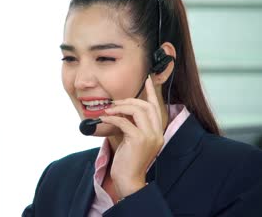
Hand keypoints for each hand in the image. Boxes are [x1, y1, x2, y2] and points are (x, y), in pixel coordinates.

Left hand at [97, 75, 164, 197]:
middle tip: (115, 102)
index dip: (151, 92)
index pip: (156, 107)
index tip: (147, 80)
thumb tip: (120, 109)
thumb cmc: (127, 161)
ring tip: (108, 109)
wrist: (128, 180)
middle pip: (146, 106)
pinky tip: (104, 118)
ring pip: (138, 110)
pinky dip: (112, 117)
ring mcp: (150, 136)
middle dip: (129, 100)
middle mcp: (157, 133)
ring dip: (120, 107)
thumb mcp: (131, 139)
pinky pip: (124, 121)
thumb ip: (130, 124)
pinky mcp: (139, 140)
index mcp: (157, 132)